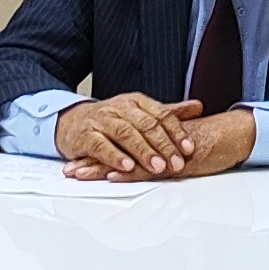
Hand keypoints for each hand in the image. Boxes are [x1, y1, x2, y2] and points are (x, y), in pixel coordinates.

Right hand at [51, 92, 210, 177]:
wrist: (71, 121)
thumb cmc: (110, 120)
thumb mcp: (139, 114)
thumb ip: (167, 113)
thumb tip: (197, 107)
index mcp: (136, 102)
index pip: (161, 115)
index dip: (176, 132)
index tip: (188, 148)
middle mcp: (120, 108)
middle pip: (146, 125)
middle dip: (163, 146)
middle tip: (176, 163)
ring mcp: (102, 120)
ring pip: (126, 134)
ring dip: (143, 152)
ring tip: (157, 167)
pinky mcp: (86, 135)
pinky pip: (101, 145)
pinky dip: (115, 156)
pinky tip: (126, 166)